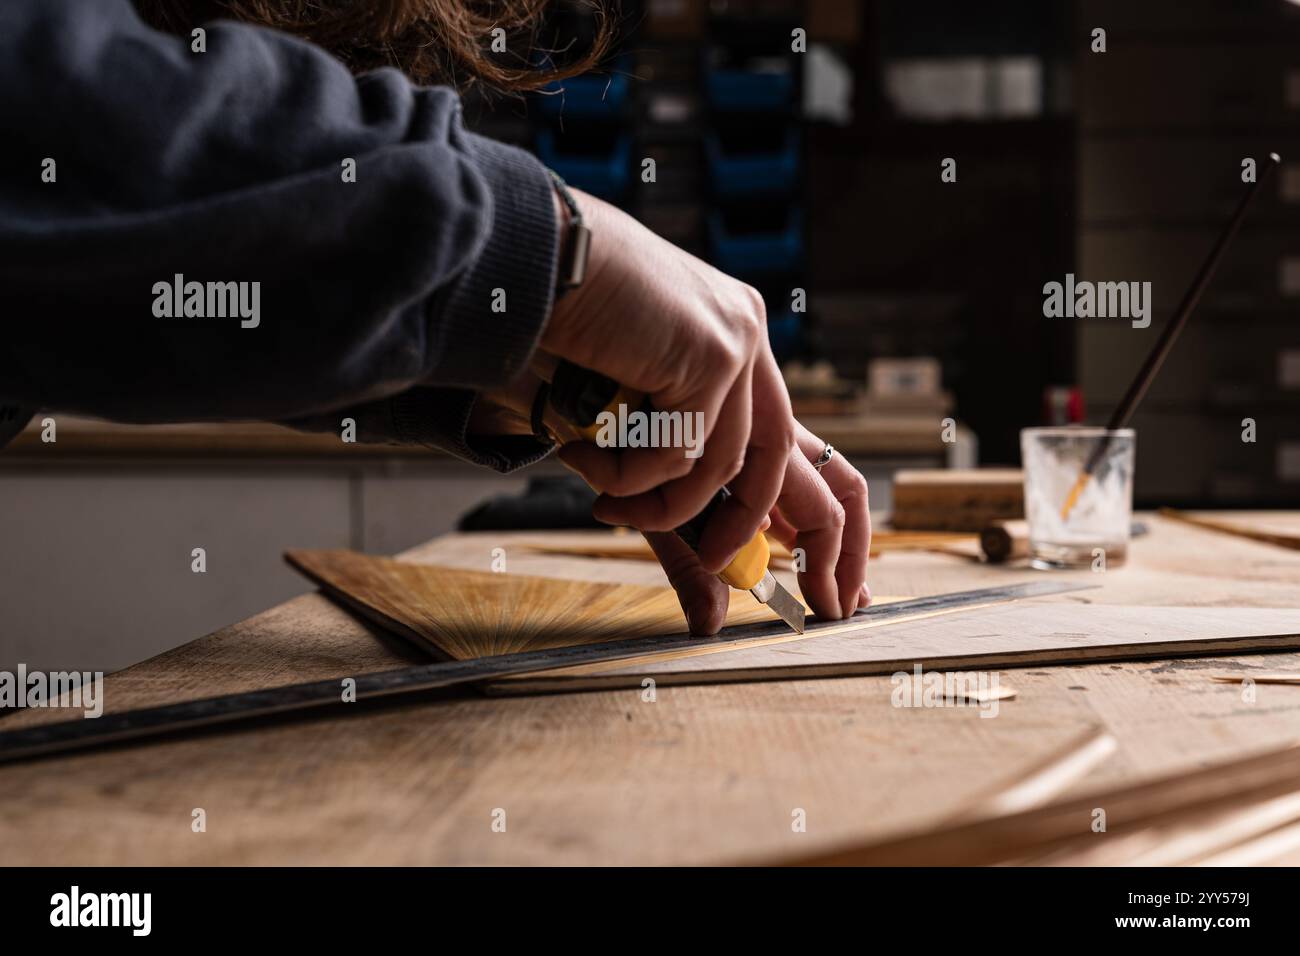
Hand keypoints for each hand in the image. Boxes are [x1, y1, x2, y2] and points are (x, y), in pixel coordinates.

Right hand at [542, 190, 871, 632]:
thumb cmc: (572, 368)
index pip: (827, 468)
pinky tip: (593, 463)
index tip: (838, 598)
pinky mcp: (711, 348)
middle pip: (834, 477)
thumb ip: (683, 536)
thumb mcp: (639, 471)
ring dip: (669, 512)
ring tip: (607, 503)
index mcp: (746, 386)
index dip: (845, 539)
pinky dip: (635, 476)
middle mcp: (756, 365)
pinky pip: (686, 454)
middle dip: (833, 555)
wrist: (528, 284)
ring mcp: (740, 349)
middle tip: (822, 611)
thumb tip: (715, 623)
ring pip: (738, 474)